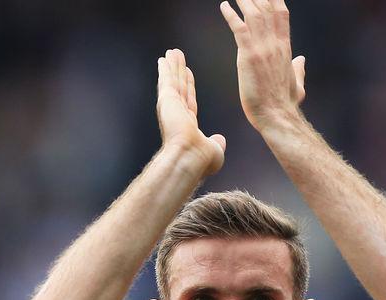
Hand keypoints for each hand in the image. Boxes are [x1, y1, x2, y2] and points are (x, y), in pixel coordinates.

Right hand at [156, 49, 225, 174]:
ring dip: (172, 67)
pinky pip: (167, 80)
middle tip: (176, 59)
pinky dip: (166, 69)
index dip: (189, 87)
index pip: (189, 101)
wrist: (190, 158)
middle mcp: (177, 114)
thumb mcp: (214, 150)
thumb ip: (216, 143)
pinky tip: (165, 58)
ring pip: (173, 81)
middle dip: (178, 73)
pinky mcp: (167, 100)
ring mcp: (171, 107)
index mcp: (187, 125)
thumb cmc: (202, 160)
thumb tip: (220, 140)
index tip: (188, 75)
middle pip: (179, 88)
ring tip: (172, 53)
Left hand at [220, 0, 305, 128]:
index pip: (281, 15)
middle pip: (267, 9)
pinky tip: (224, 6)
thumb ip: (299, 69)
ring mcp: (263, 49)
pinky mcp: (249, 56)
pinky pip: (239, 29)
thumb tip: (302, 60)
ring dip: (244, 0)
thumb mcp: (297, 84)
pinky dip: (231, 15)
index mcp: (286, 49)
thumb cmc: (286, 104)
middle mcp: (275, 45)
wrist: (277, 116)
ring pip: (253, 15)